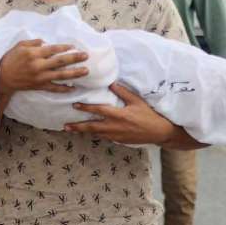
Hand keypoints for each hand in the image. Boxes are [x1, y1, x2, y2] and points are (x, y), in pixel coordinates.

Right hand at [0, 39, 87, 98]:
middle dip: (75, 58)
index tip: (74, 46)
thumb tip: (45, 42)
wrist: (2, 77)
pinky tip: (73, 88)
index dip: (65, 47)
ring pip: (61, 75)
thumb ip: (33, 42)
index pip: (53, 49)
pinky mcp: (39, 86)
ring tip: (85, 71)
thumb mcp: (19, 46)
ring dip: (75, 73)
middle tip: (86, 56)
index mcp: (34, 54)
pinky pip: (54, 88)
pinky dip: (64, 89)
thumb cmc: (10, 59)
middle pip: (60, 61)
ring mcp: (40, 77)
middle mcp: (38, 65)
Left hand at [65, 83, 180, 145]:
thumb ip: (123, 92)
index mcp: (119, 115)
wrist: (159, 132)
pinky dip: (95, 135)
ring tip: (71, 130)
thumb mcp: (137, 101)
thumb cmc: (148, 115)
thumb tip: (111, 83)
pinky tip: (88, 133)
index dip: (86, 108)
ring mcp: (116, 136)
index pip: (99, 110)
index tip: (75, 105)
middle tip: (65, 126)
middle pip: (92, 127)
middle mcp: (115, 127)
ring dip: (83, 132)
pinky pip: (104, 138)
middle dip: (78, 127)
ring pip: (96, 134)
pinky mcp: (119, 141)